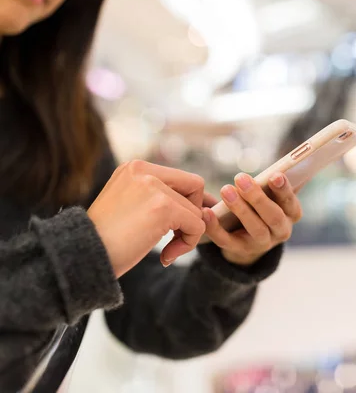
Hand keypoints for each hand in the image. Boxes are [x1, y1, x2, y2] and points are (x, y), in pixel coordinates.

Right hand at [87, 160, 205, 276]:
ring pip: (197, 210)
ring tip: (167, 251)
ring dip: (188, 235)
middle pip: (195, 187)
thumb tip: (203, 203)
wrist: (81, 258)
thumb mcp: (131, 207)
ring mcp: (154, 187)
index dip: (186, 205)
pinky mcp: (162, 207)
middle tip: (173, 239)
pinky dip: (188, 244)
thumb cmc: (106, 241)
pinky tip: (166, 256)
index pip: (183, 179)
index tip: (174, 228)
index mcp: (135, 168)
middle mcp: (144, 170)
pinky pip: (197, 225)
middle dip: (192, 215)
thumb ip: (159, 198)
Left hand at [202, 172, 302, 265]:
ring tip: (226, 190)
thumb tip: (280, 165)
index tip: (274, 175)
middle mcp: (281, 231)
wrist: (250, 236)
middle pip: (273, 216)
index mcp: (292, 214)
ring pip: (256, 229)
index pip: (290, 202)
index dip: (283, 189)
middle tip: (241, 178)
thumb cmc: (262, 204)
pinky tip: (206, 212)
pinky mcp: (240, 250)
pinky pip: (227, 241)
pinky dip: (215, 227)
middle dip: (257, 197)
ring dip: (240, 209)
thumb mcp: (271, 194)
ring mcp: (262, 243)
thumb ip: (274, 182)